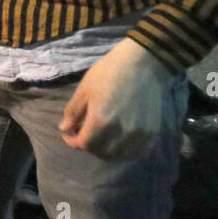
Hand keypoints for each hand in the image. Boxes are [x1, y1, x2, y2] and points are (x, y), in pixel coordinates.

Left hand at [59, 37, 177, 158]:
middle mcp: (122, 133)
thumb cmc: (109, 72)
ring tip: (100, 137)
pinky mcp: (153, 133)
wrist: (143, 64)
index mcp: (102, 121)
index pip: (85, 144)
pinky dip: (125, 150)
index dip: (73, 142)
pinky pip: (137, 152)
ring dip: (106, 150)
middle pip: (102, 153)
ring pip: (120, 155)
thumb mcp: (85, 89)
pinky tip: (119, 139)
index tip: (68, 135)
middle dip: (89, 147)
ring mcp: (140, 135)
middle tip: (83, 134)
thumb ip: (73, 112)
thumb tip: (64, 129)